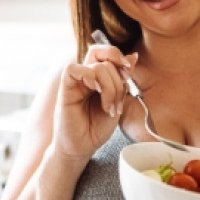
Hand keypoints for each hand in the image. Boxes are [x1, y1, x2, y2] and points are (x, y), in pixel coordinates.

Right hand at [53, 42, 137, 160]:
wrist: (82, 147)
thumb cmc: (96, 128)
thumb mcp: (117, 102)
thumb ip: (123, 80)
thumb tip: (133, 56)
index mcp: (98, 77)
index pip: (106, 54)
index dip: (119, 57)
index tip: (129, 74)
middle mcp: (86, 76)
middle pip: (100, 52)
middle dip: (118, 69)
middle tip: (123, 86)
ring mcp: (76, 81)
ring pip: (96, 66)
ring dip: (110, 87)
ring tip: (110, 108)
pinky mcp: (65, 88)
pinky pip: (73, 69)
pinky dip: (90, 77)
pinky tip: (96, 92)